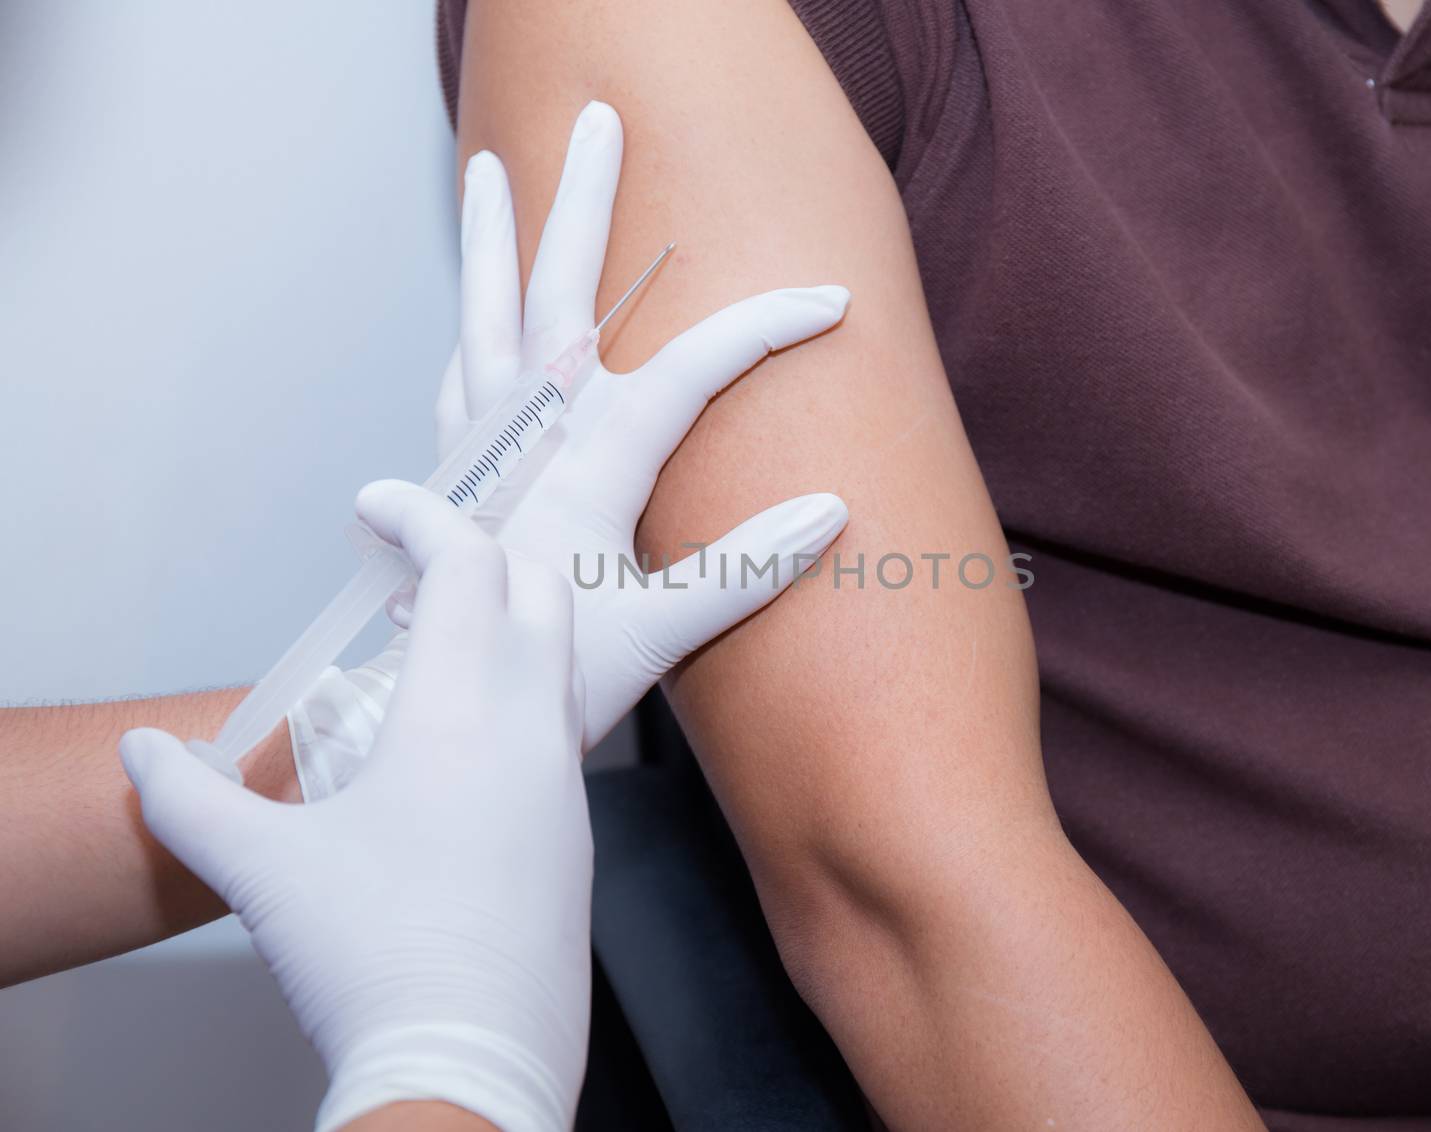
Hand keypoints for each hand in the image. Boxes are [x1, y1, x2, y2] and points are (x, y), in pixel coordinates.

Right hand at [123, 481, 590, 1131]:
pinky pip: (561, 729)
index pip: (469, 563)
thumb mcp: (261, 871)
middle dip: (484, 556)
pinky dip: (520, 696)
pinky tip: (460, 747)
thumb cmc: (378, 962)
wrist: (468, 1068)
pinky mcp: (575, 834)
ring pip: (561, 661)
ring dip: (507, 627)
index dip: (425, 515)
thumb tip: (145, 758)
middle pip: (540, 590)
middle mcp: (532, 733)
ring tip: (430, 651)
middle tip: (414, 568)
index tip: (381, 505)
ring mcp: (567, 784)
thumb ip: (189, 800)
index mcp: (463, 714)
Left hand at [291, 102, 848, 796]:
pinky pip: (460, 377)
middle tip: (598, 123)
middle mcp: (524, 442)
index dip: (761, 329)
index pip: (684, 375)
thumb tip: (831, 510)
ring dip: (491, 240)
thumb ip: (741, 570)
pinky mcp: (455, 478)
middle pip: (557, 296)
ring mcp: (480, 453)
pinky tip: (475, 319)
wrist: (450, 716)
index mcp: (585, 471)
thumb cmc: (549, 680)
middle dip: (582, 204)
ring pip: (484, 318)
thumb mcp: (656, 634)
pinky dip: (470, 328)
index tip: (831, 301)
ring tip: (488, 172)